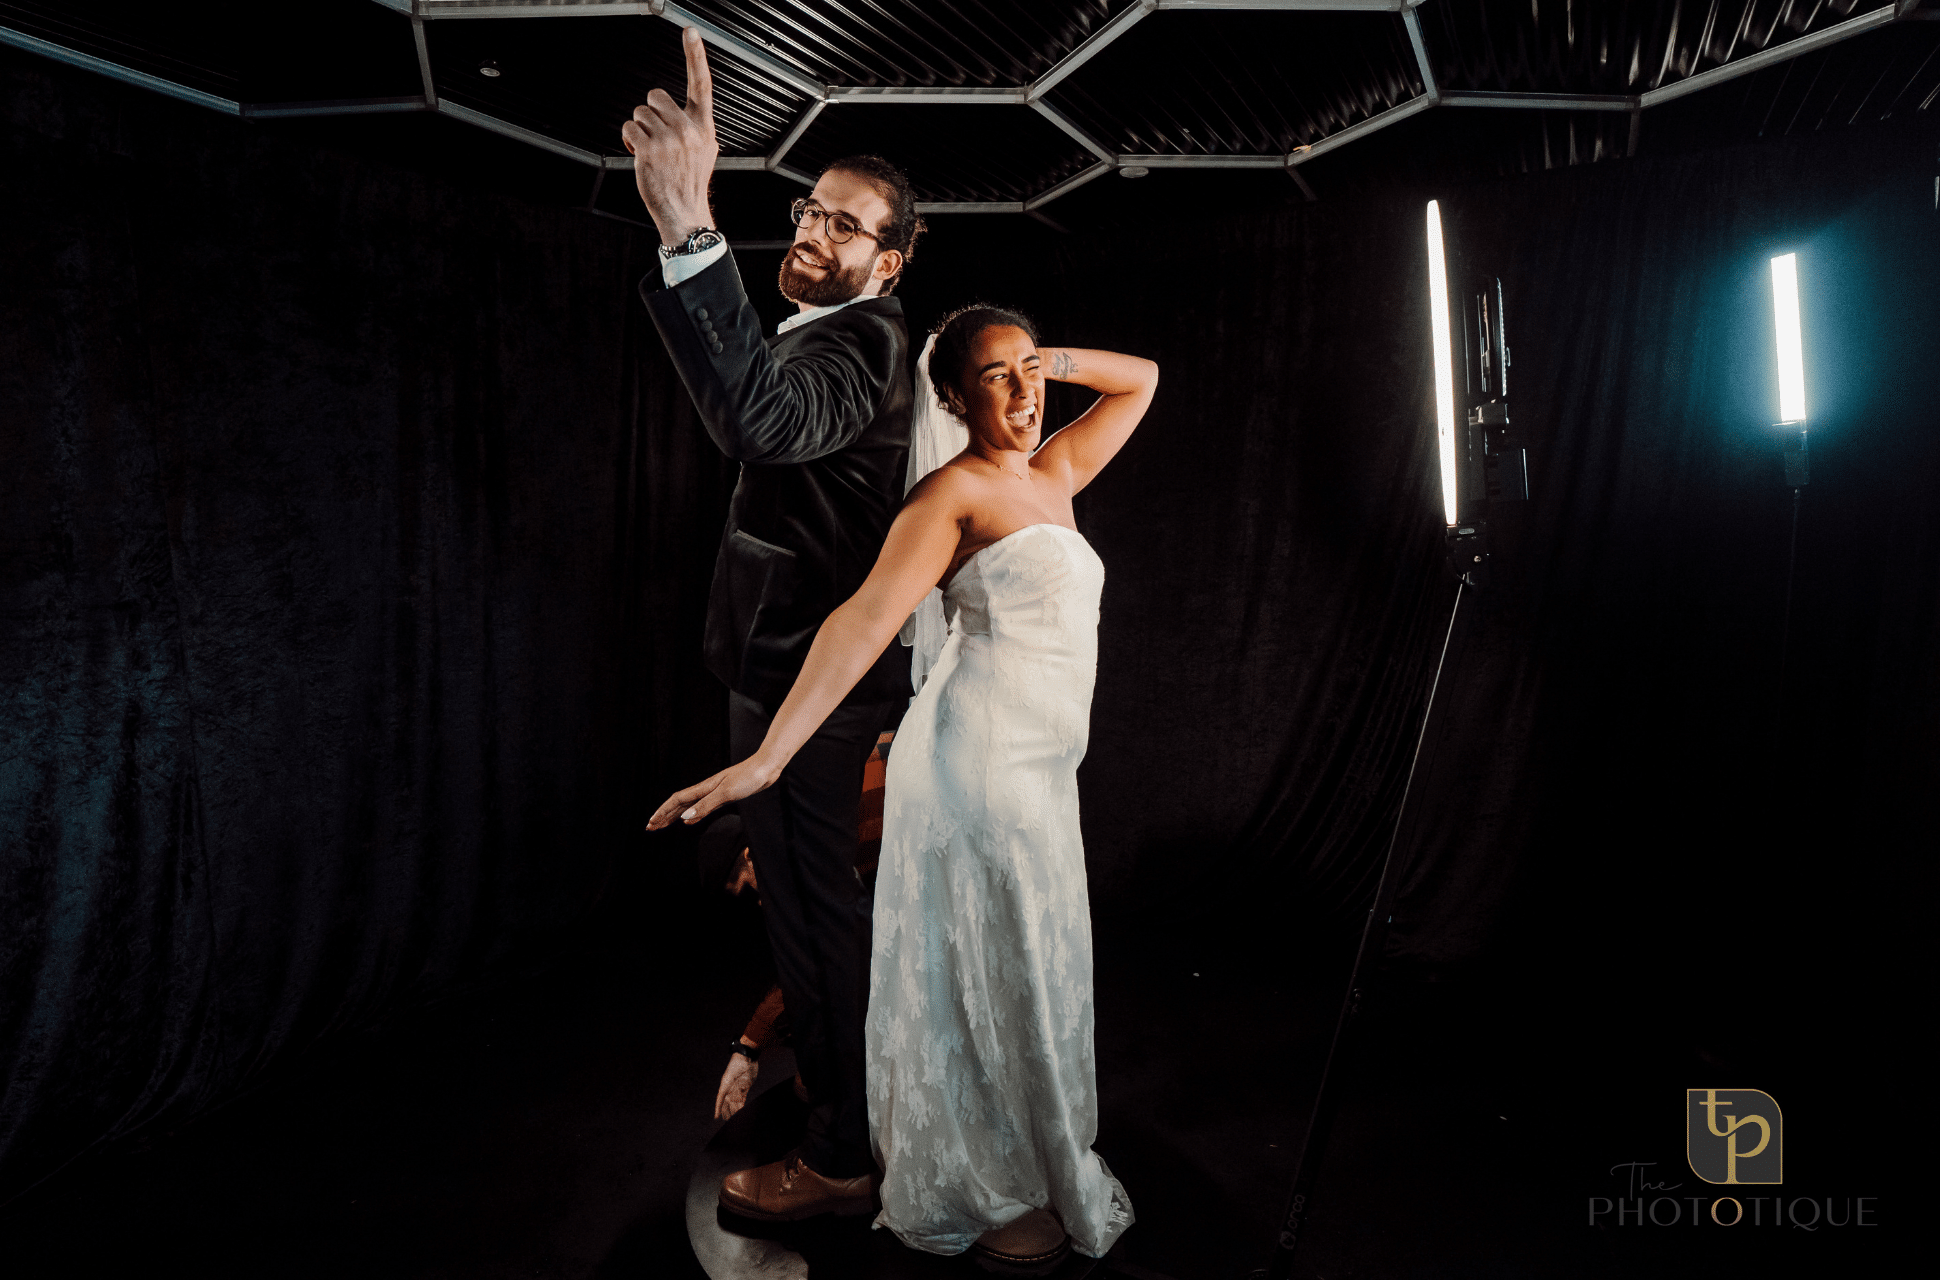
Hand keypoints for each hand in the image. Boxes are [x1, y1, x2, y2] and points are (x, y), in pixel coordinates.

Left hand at [621, 27, 718, 246]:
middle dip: (650, 113)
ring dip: (639, 129)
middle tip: (657, 135)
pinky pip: (629, 129)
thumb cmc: (689, 183)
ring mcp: (668, 140)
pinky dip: (629, 140)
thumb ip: (695, 127)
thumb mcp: (705, 151)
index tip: (690, 32)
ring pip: (640, 114)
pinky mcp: (649, 149)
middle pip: (656, 96)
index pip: (701, 84)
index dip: (695, 55)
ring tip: (651, 150)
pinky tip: (639, 154)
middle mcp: (688, 130)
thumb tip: (677, 111)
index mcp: (704, 127)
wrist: (684, 212)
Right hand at [646, 755, 781, 830]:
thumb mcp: (726, 793)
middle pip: (678, 804)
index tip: (651, 823)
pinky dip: (692, 816)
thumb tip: (685, 818)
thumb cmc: (748, 777)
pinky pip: (702, 808)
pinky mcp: (725, 796)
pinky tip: (689, 821)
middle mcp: (706, 790)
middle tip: (650, 827)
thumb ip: (705, 806)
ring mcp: (714, 793)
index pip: (676, 801)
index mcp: (703, 789)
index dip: (662, 812)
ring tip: (663, 825)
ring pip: (688, 806)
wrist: (766, 768)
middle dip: (663, 816)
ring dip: (674, 816)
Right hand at [714, 1051, 758, 1119]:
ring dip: (734, 1110)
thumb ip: (730, 1086)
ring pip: (735, 1102)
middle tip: (726, 1121)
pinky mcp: (745, 1087)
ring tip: (733, 1119)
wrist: (747, 1057)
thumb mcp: (731, 1075)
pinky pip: (742, 1099)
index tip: (716, 1117)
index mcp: (725, 1085)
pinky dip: (741, 1105)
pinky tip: (741, 1111)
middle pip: (727, 1103)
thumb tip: (727, 1096)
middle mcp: (730, 1088)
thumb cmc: (737, 1064)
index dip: (718, 1108)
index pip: (720, 1099)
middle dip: (727, 1112)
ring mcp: (738, 1088)